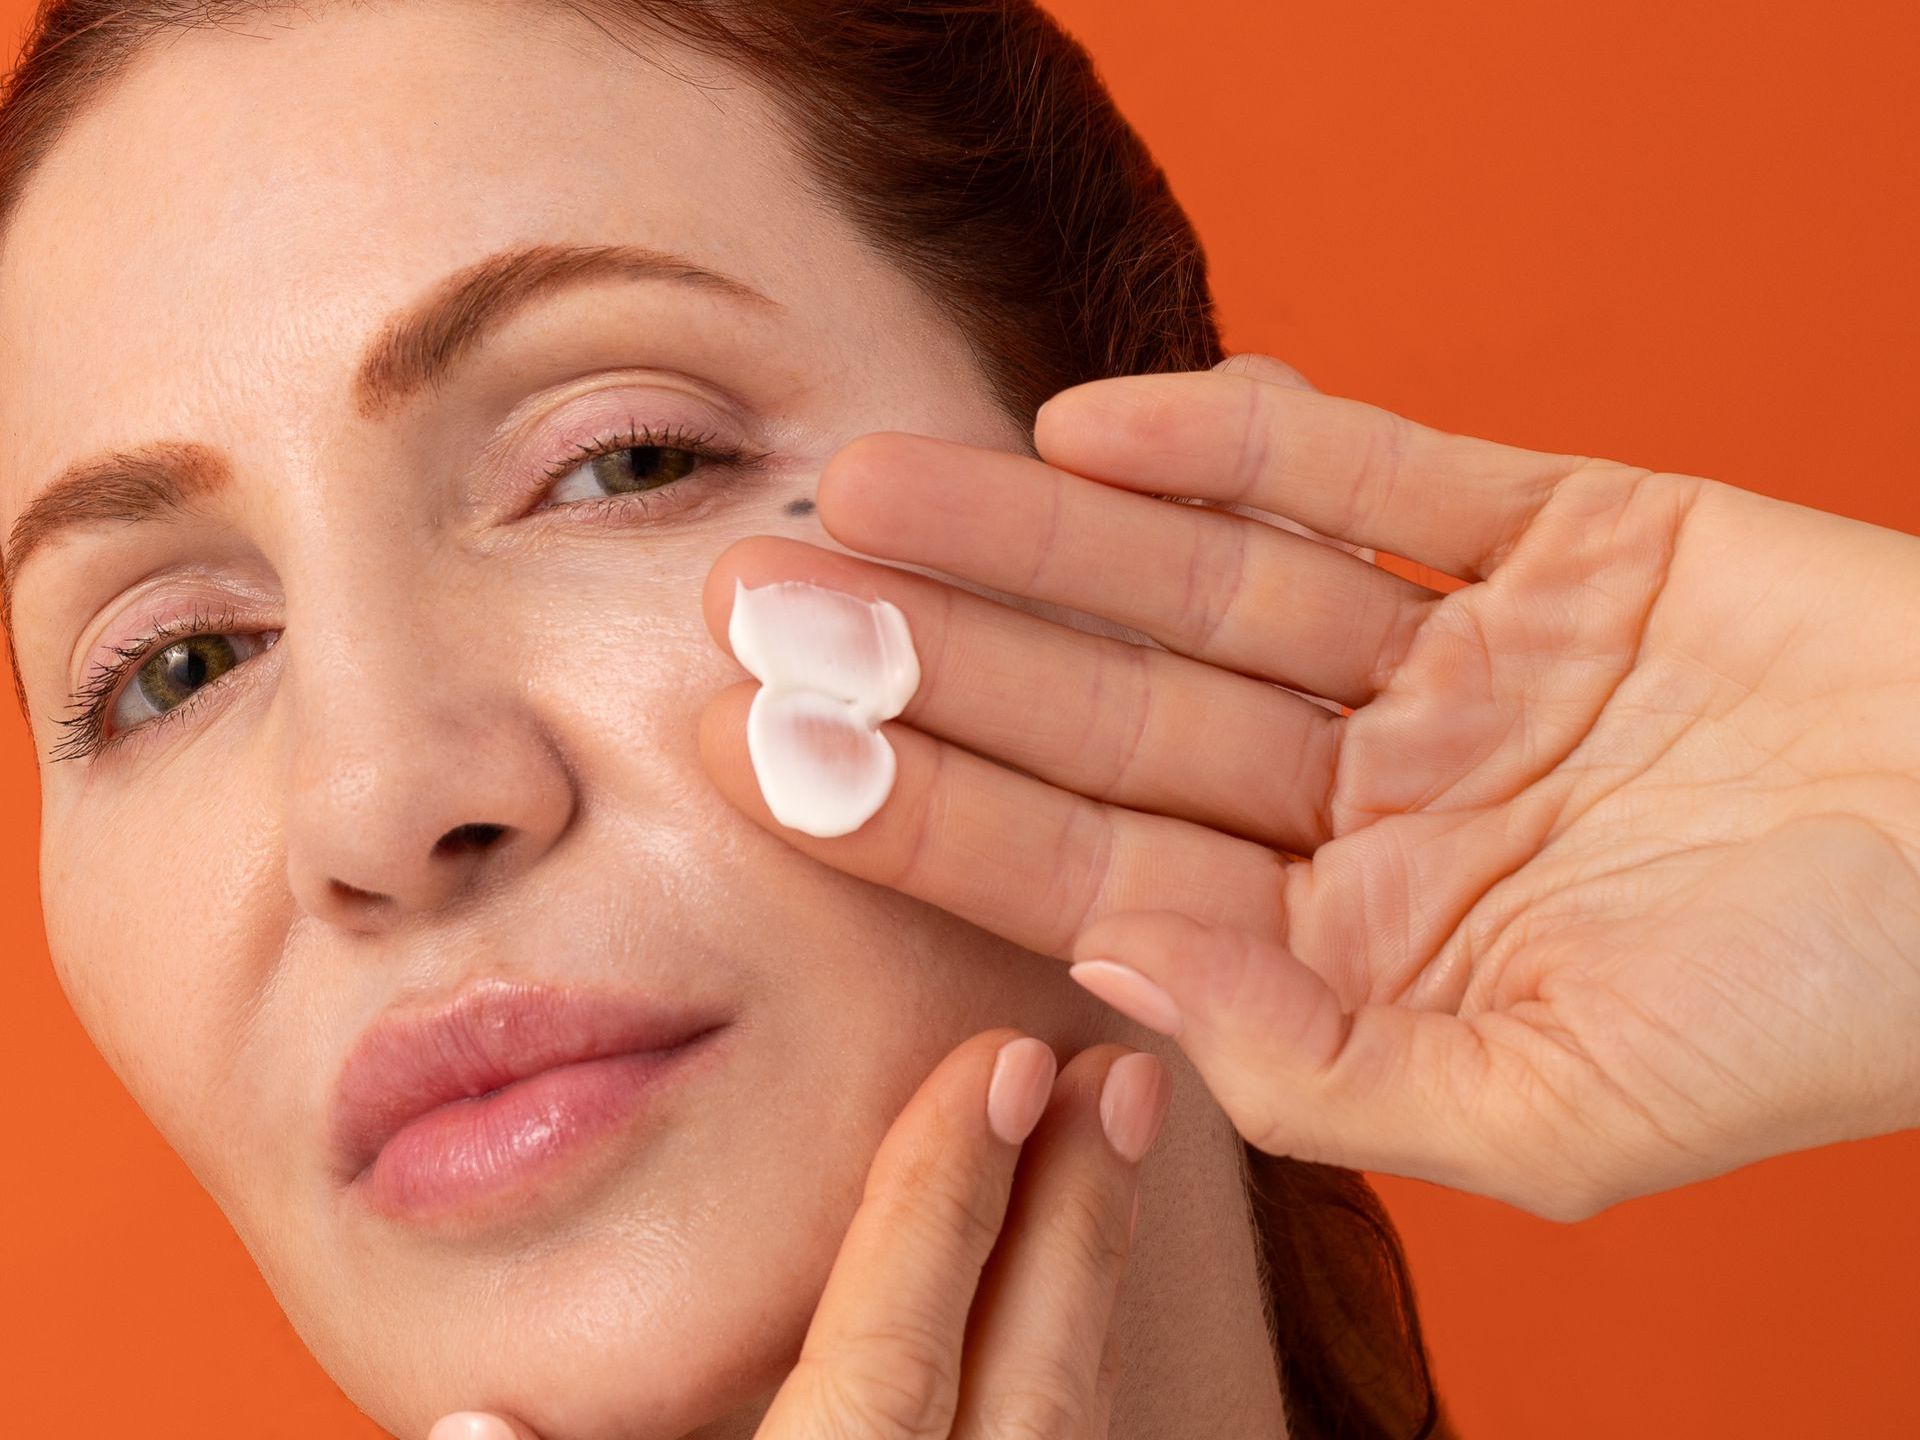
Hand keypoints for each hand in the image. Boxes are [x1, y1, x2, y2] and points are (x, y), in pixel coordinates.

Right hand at [428, 1030, 1169, 1438]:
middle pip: (1025, 1399)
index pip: (885, 1374)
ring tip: (1121, 1140)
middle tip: (1119, 1072)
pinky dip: (1079, 1360)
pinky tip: (1080, 1281)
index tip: (1001, 1068)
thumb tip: (465, 1416)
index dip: (942, 1216)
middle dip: (1072, 1228)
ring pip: (1070, 1431)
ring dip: (1093, 1280)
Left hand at [694, 357, 1919, 1221]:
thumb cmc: (1816, 1019)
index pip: (1090, 860)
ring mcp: (1458, 656)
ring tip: (870, 484)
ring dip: (1037, 533)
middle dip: (937, 651)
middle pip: (1112, 708)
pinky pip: (1372, 470)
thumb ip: (1308, 1064)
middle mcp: (1378, 791)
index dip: (927, 805)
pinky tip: (1090, 432)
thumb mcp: (1545, 1113)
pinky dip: (1238, 444)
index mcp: (1352, 937)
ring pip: (1205, 581)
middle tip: (763, 594)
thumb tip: (1104, 968)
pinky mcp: (1558, 530)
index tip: (774, 753)